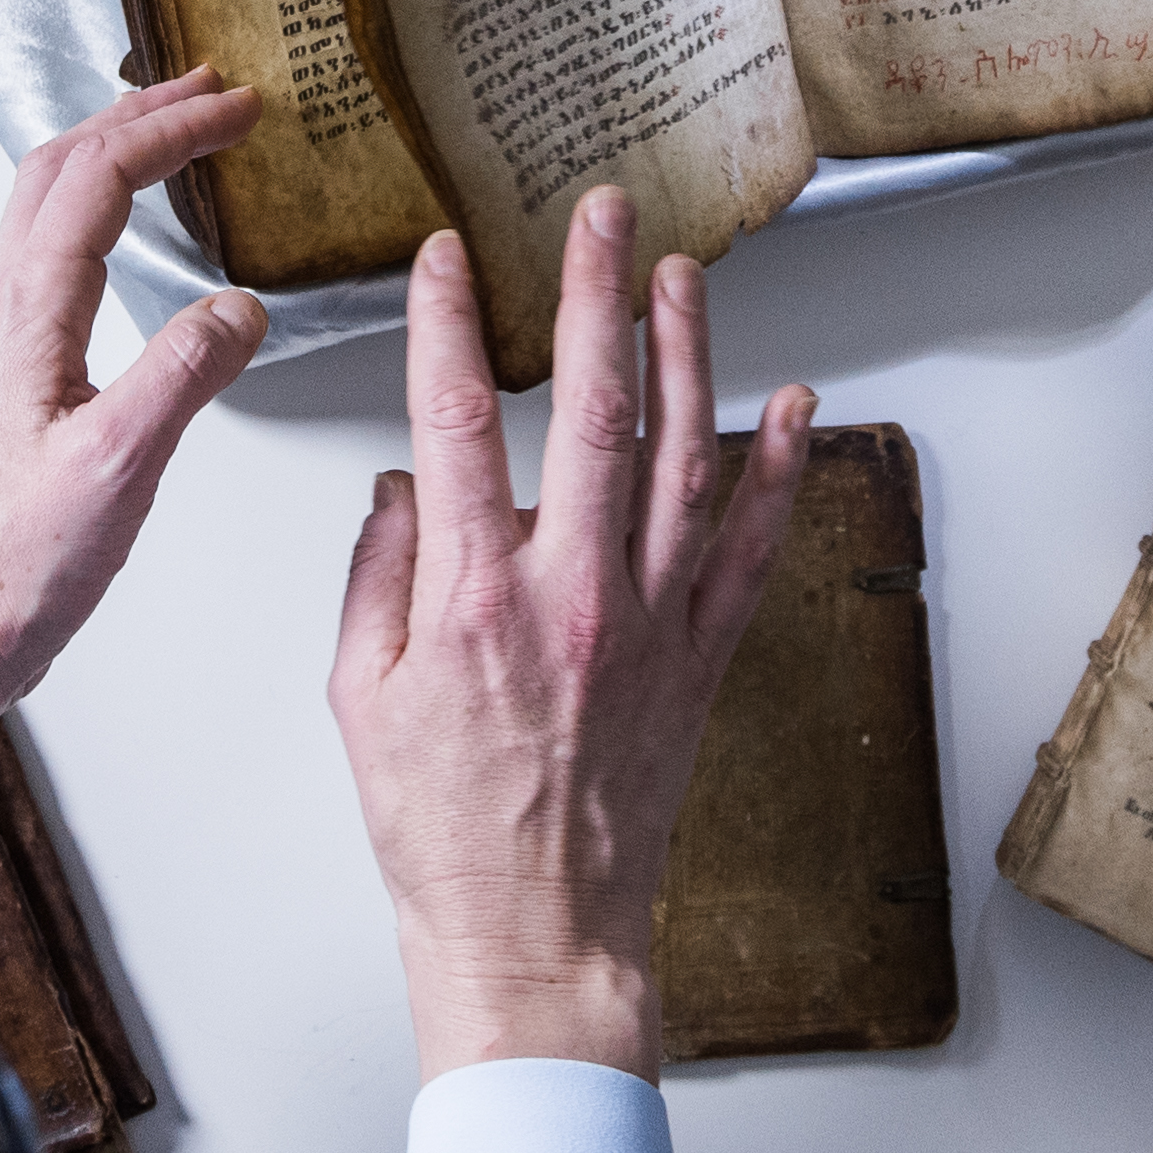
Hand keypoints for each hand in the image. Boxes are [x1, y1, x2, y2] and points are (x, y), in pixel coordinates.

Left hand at [0, 71, 273, 771]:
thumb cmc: (11, 566)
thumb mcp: (118, 466)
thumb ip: (184, 375)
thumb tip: (242, 306)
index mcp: (27, 315)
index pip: (98, 179)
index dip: (171, 129)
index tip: (240, 106)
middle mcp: (5, 314)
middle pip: (59, 171)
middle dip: (137, 115)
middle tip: (210, 89)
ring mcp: (3, 345)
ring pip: (47, 210)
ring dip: (110, 155)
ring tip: (172, 136)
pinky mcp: (13, 382)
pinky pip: (53, 259)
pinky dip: (98, 214)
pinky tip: (128, 245)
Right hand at [326, 198, 814, 1080]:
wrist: (538, 938)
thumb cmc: (443, 834)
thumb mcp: (360, 700)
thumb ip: (377, 579)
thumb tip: (402, 491)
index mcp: (473, 600)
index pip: (457, 420)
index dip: (447, 322)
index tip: (446, 256)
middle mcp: (573, 595)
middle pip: (593, 408)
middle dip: (595, 294)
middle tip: (601, 214)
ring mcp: (650, 623)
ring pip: (684, 456)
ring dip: (686, 353)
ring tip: (681, 274)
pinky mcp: (701, 658)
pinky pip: (751, 548)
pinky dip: (777, 472)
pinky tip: (792, 407)